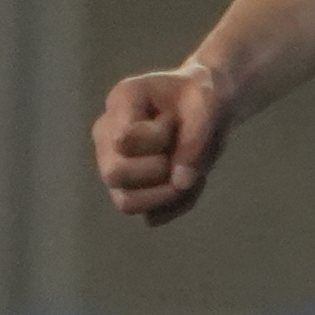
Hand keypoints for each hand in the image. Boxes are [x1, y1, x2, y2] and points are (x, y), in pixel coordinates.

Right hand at [90, 56, 229, 226]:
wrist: (207, 109)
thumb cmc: (201, 98)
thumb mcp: (207, 105)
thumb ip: (195, 139)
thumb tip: (179, 184)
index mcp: (120, 103)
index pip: (125, 140)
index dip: (159, 138)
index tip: (174, 121)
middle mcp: (107, 137)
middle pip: (114, 174)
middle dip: (158, 170)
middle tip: (181, 153)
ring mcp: (115, 167)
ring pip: (126, 203)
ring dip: (167, 195)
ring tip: (189, 173)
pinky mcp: (132, 191)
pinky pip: (151, 216)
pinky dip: (178, 205)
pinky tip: (191, 182)